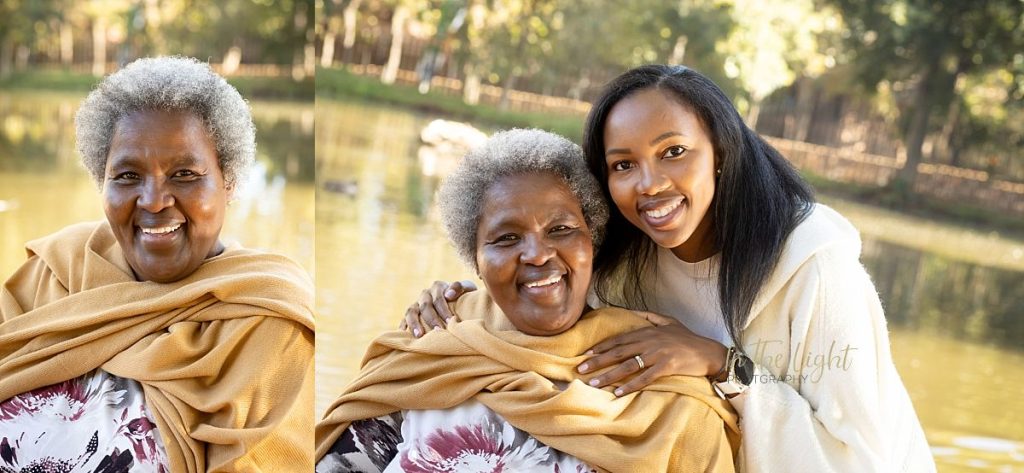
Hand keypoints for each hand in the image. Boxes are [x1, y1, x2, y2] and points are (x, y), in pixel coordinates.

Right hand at [398, 280, 476, 336]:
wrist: (458, 299)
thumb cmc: (464, 296)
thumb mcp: (467, 288)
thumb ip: (459, 287)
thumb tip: (448, 295)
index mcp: (438, 287)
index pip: (439, 299)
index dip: (444, 310)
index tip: (450, 321)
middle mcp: (425, 294)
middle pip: (425, 306)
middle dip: (432, 319)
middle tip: (439, 331)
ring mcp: (416, 303)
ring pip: (411, 311)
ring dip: (414, 323)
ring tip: (419, 335)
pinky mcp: (411, 314)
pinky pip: (404, 319)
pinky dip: (403, 327)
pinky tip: (403, 336)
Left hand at [576, 310, 727, 395]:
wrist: (709, 352)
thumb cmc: (687, 337)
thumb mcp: (667, 320)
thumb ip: (648, 315)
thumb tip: (629, 311)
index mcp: (647, 331)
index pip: (619, 339)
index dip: (601, 347)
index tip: (586, 354)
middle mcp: (649, 341)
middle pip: (618, 352)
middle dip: (597, 361)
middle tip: (580, 369)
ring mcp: (657, 354)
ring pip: (628, 366)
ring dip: (609, 375)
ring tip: (594, 383)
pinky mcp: (666, 367)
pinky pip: (644, 378)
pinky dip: (630, 386)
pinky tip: (618, 392)